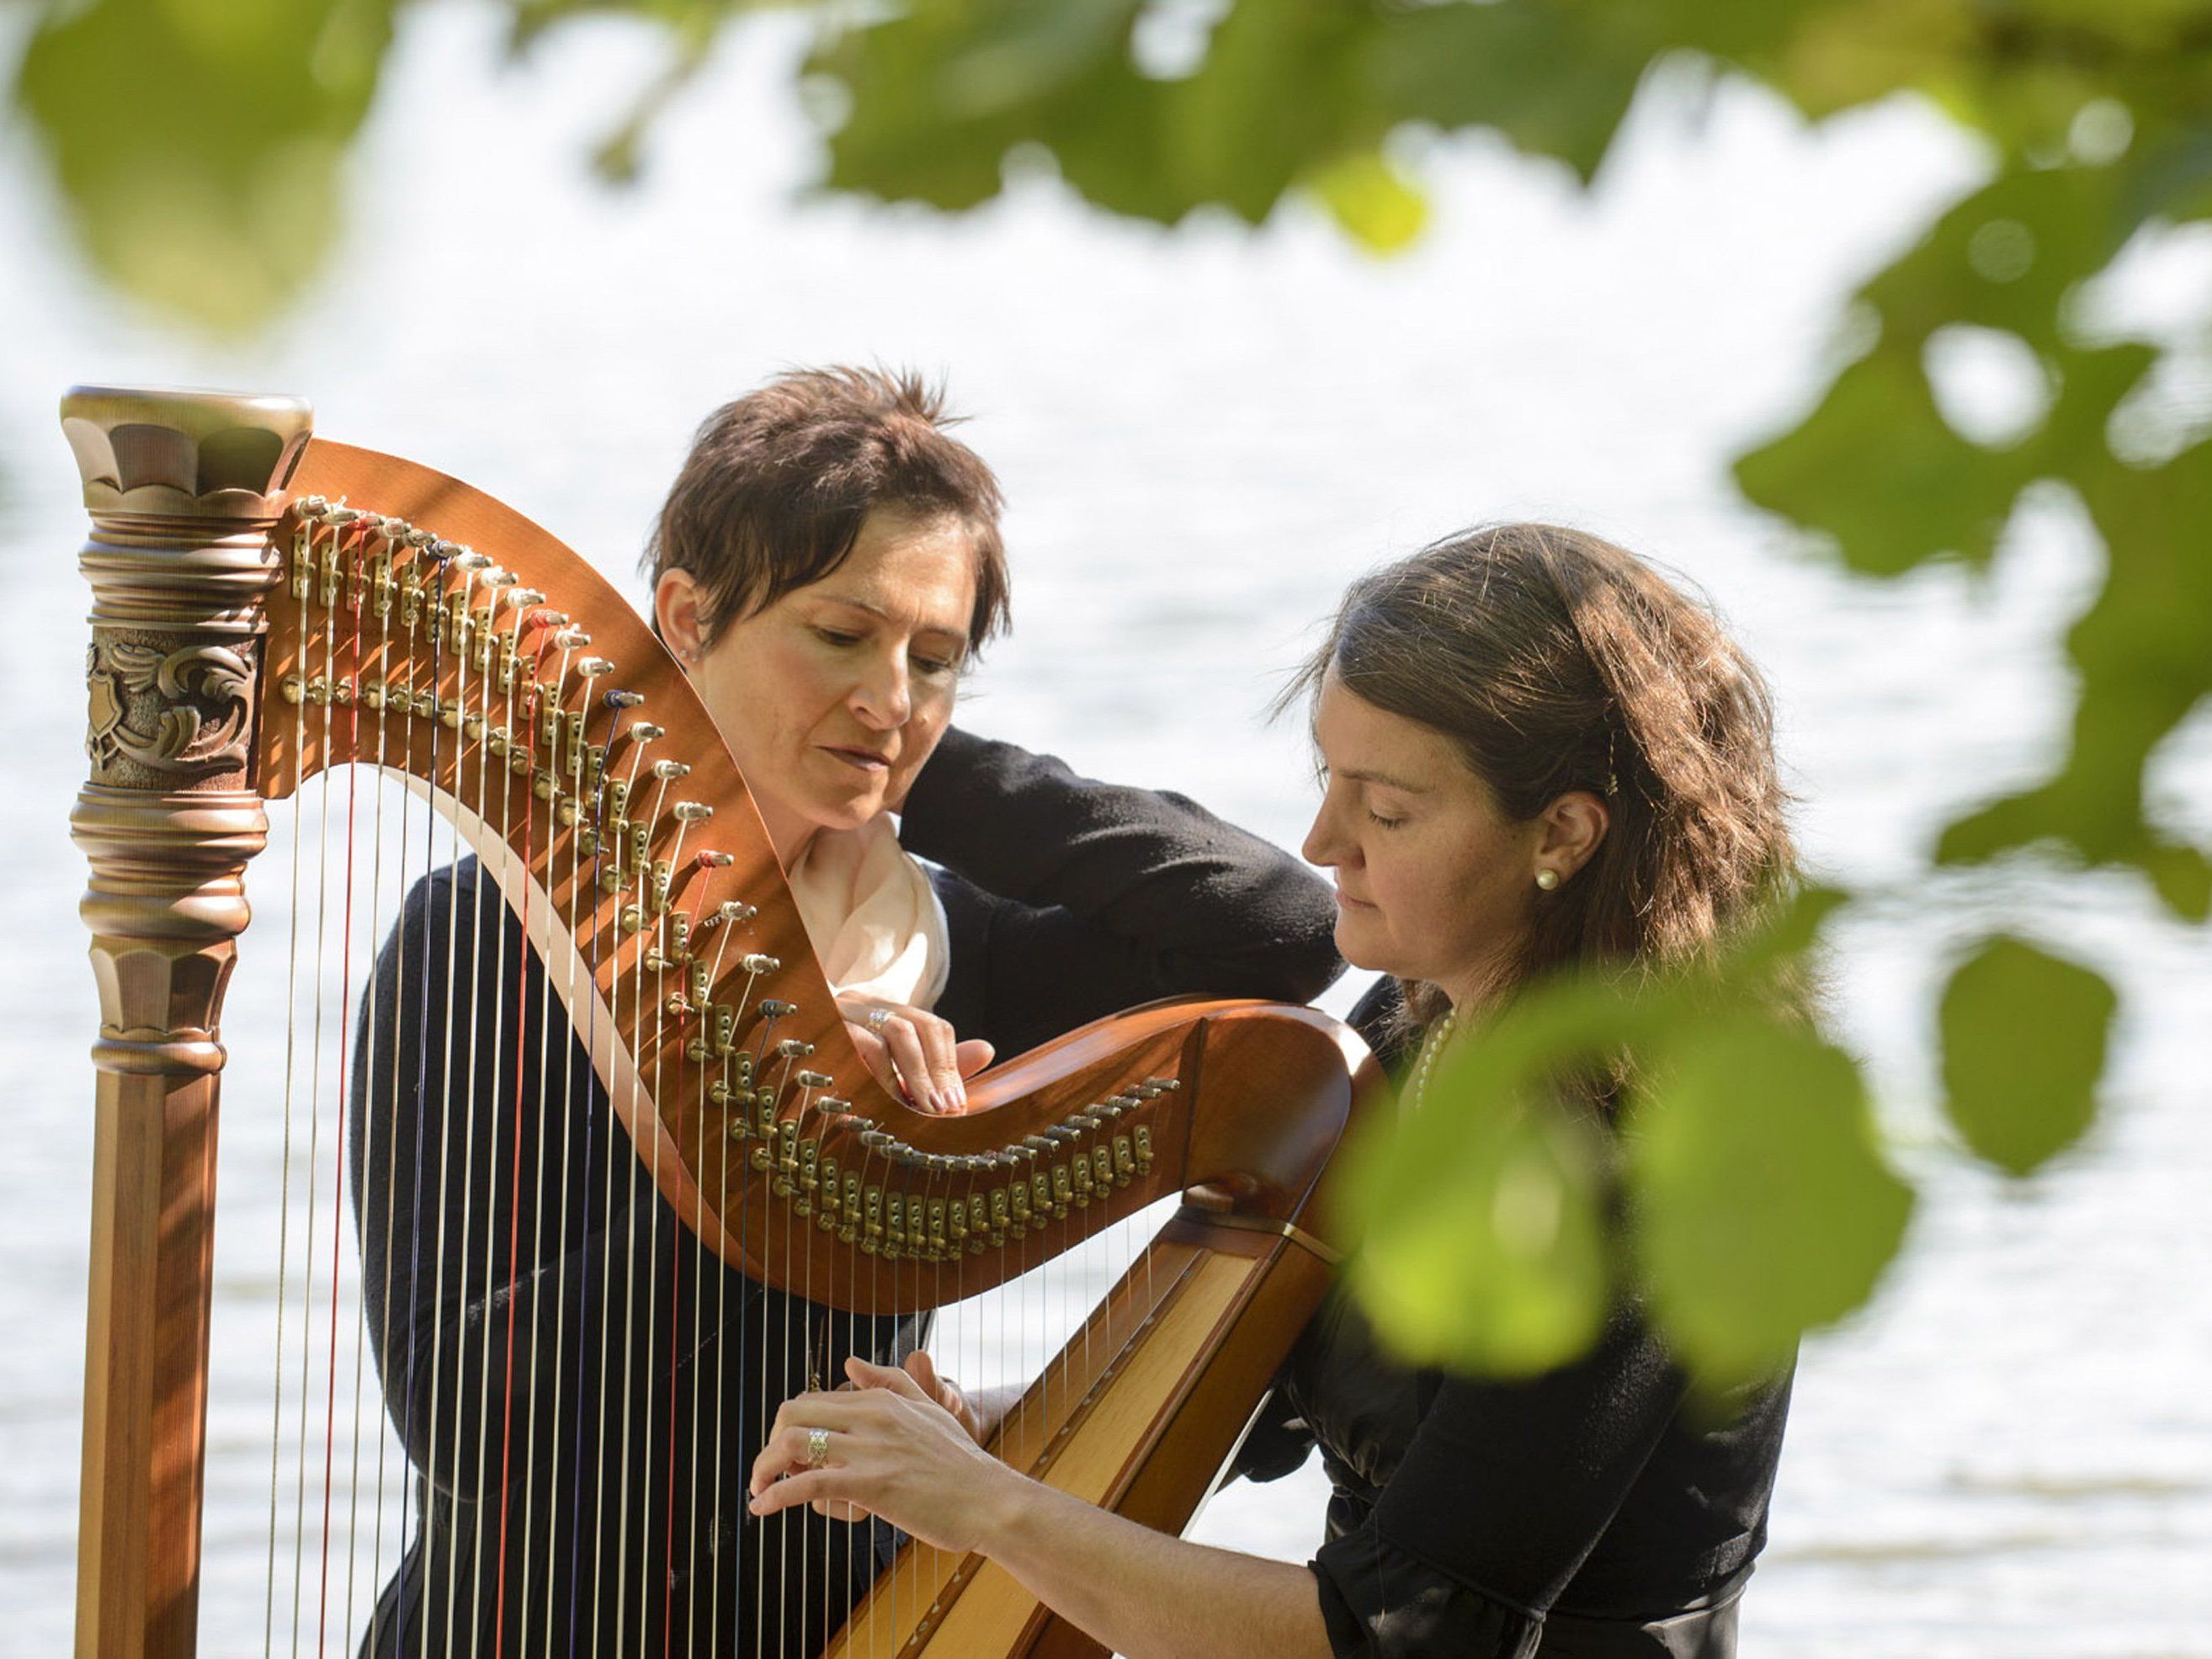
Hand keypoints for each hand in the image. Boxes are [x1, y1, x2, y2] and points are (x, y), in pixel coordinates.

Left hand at [749, 1355, 1021, 1552]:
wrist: (991, 1501)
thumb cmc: (962, 1464)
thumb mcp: (930, 1408)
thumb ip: (891, 1381)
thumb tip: (851, 1362)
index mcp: (881, 1399)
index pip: (813, 1401)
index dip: (791, 1428)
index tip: (790, 1457)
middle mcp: (872, 1416)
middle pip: (792, 1414)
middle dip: (771, 1442)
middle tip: (770, 1473)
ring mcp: (870, 1450)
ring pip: (792, 1445)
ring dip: (763, 1468)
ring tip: (759, 1490)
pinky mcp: (870, 1485)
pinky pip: (807, 1485)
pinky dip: (775, 1495)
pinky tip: (761, 1509)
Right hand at [836, 991, 992, 1114]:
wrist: (776, 1039)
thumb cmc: (839, 1059)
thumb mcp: (889, 1062)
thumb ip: (938, 1059)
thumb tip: (988, 1051)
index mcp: (884, 1007)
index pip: (932, 1027)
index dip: (950, 1063)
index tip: (958, 1104)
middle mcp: (865, 1003)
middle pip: (916, 1027)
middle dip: (938, 1071)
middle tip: (947, 1110)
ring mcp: (841, 1013)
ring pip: (892, 1033)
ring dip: (914, 1075)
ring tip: (925, 1109)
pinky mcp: (822, 1029)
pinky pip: (859, 1048)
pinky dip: (879, 1076)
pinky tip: (886, 1102)